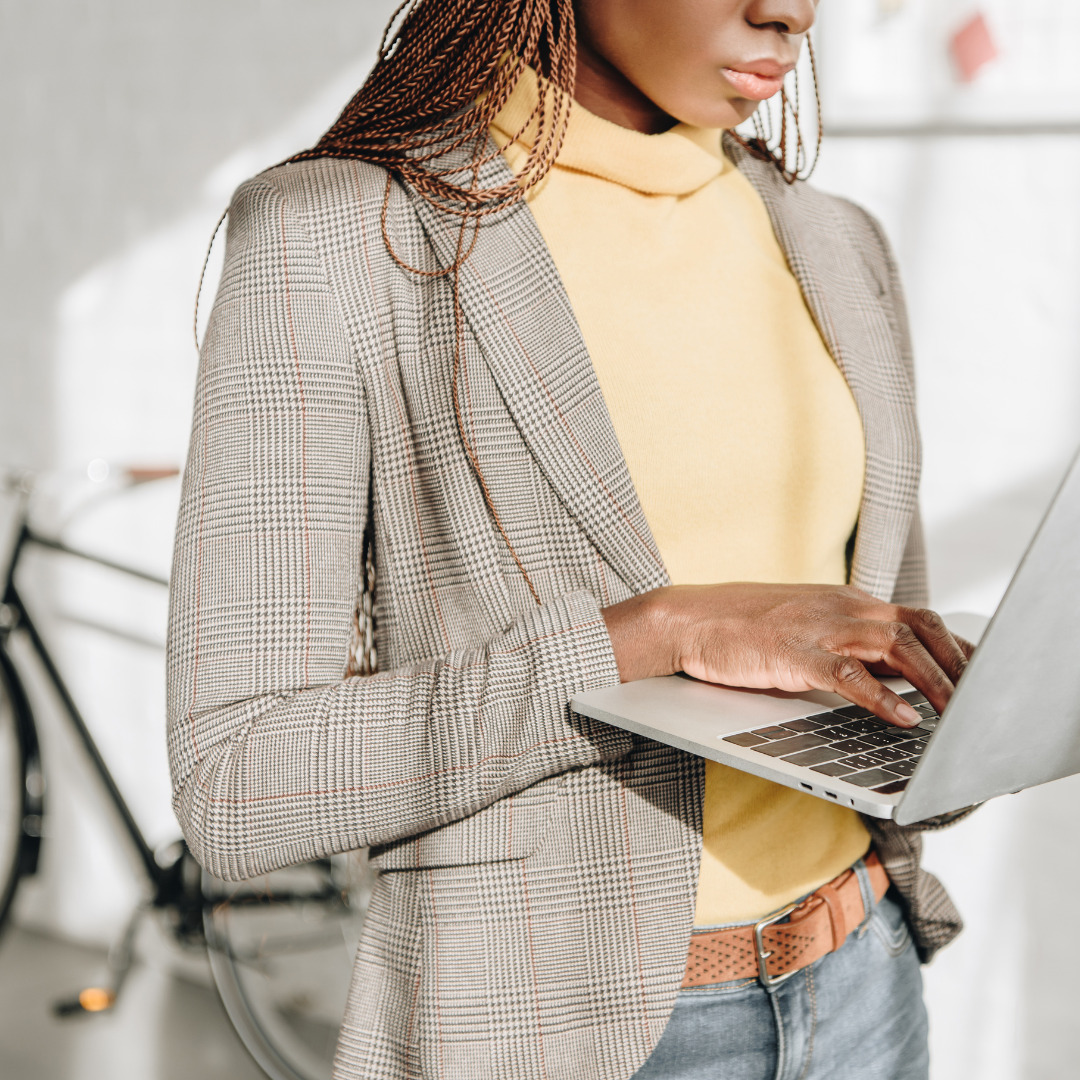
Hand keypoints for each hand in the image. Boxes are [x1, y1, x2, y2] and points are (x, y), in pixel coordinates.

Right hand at [601, 583, 973, 727]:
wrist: (689, 618)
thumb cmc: (746, 630)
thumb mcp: (809, 633)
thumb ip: (852, 649)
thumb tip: (899, 679)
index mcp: (848, 602)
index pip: (920, 619)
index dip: (957, 649)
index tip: (981, 678)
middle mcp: (842, 608)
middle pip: (920, 628)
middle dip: (958, 665)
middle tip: (982, 700)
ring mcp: (818, 627)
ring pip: (894, 647)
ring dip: (933, 681)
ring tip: (956, 714)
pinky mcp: (792, 651)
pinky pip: (847, 673)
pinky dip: (881, 696)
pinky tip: (904, 718)